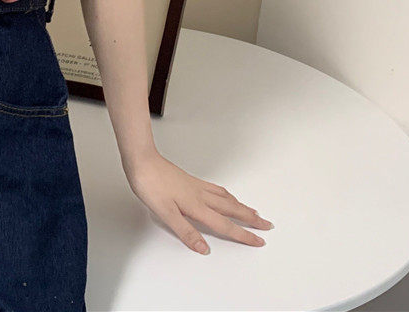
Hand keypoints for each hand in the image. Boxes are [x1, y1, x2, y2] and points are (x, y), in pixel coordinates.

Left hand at [123, 148, 273, 254]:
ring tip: (253, 211)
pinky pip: (215, 189)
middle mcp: (200, 195)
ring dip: (241, 206)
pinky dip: (226, 194)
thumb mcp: (165, 213)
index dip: (242, 234)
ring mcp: (196, 186)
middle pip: (231, 209)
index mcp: (196, 206)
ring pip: (225, 198)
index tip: (259, 240)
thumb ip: (185, 231)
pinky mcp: (189, 180)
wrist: (142, 160)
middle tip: (267, 224)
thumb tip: (204, 248)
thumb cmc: (150, 185)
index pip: (224, 225)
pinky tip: (225, 194)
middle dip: (250, 218)